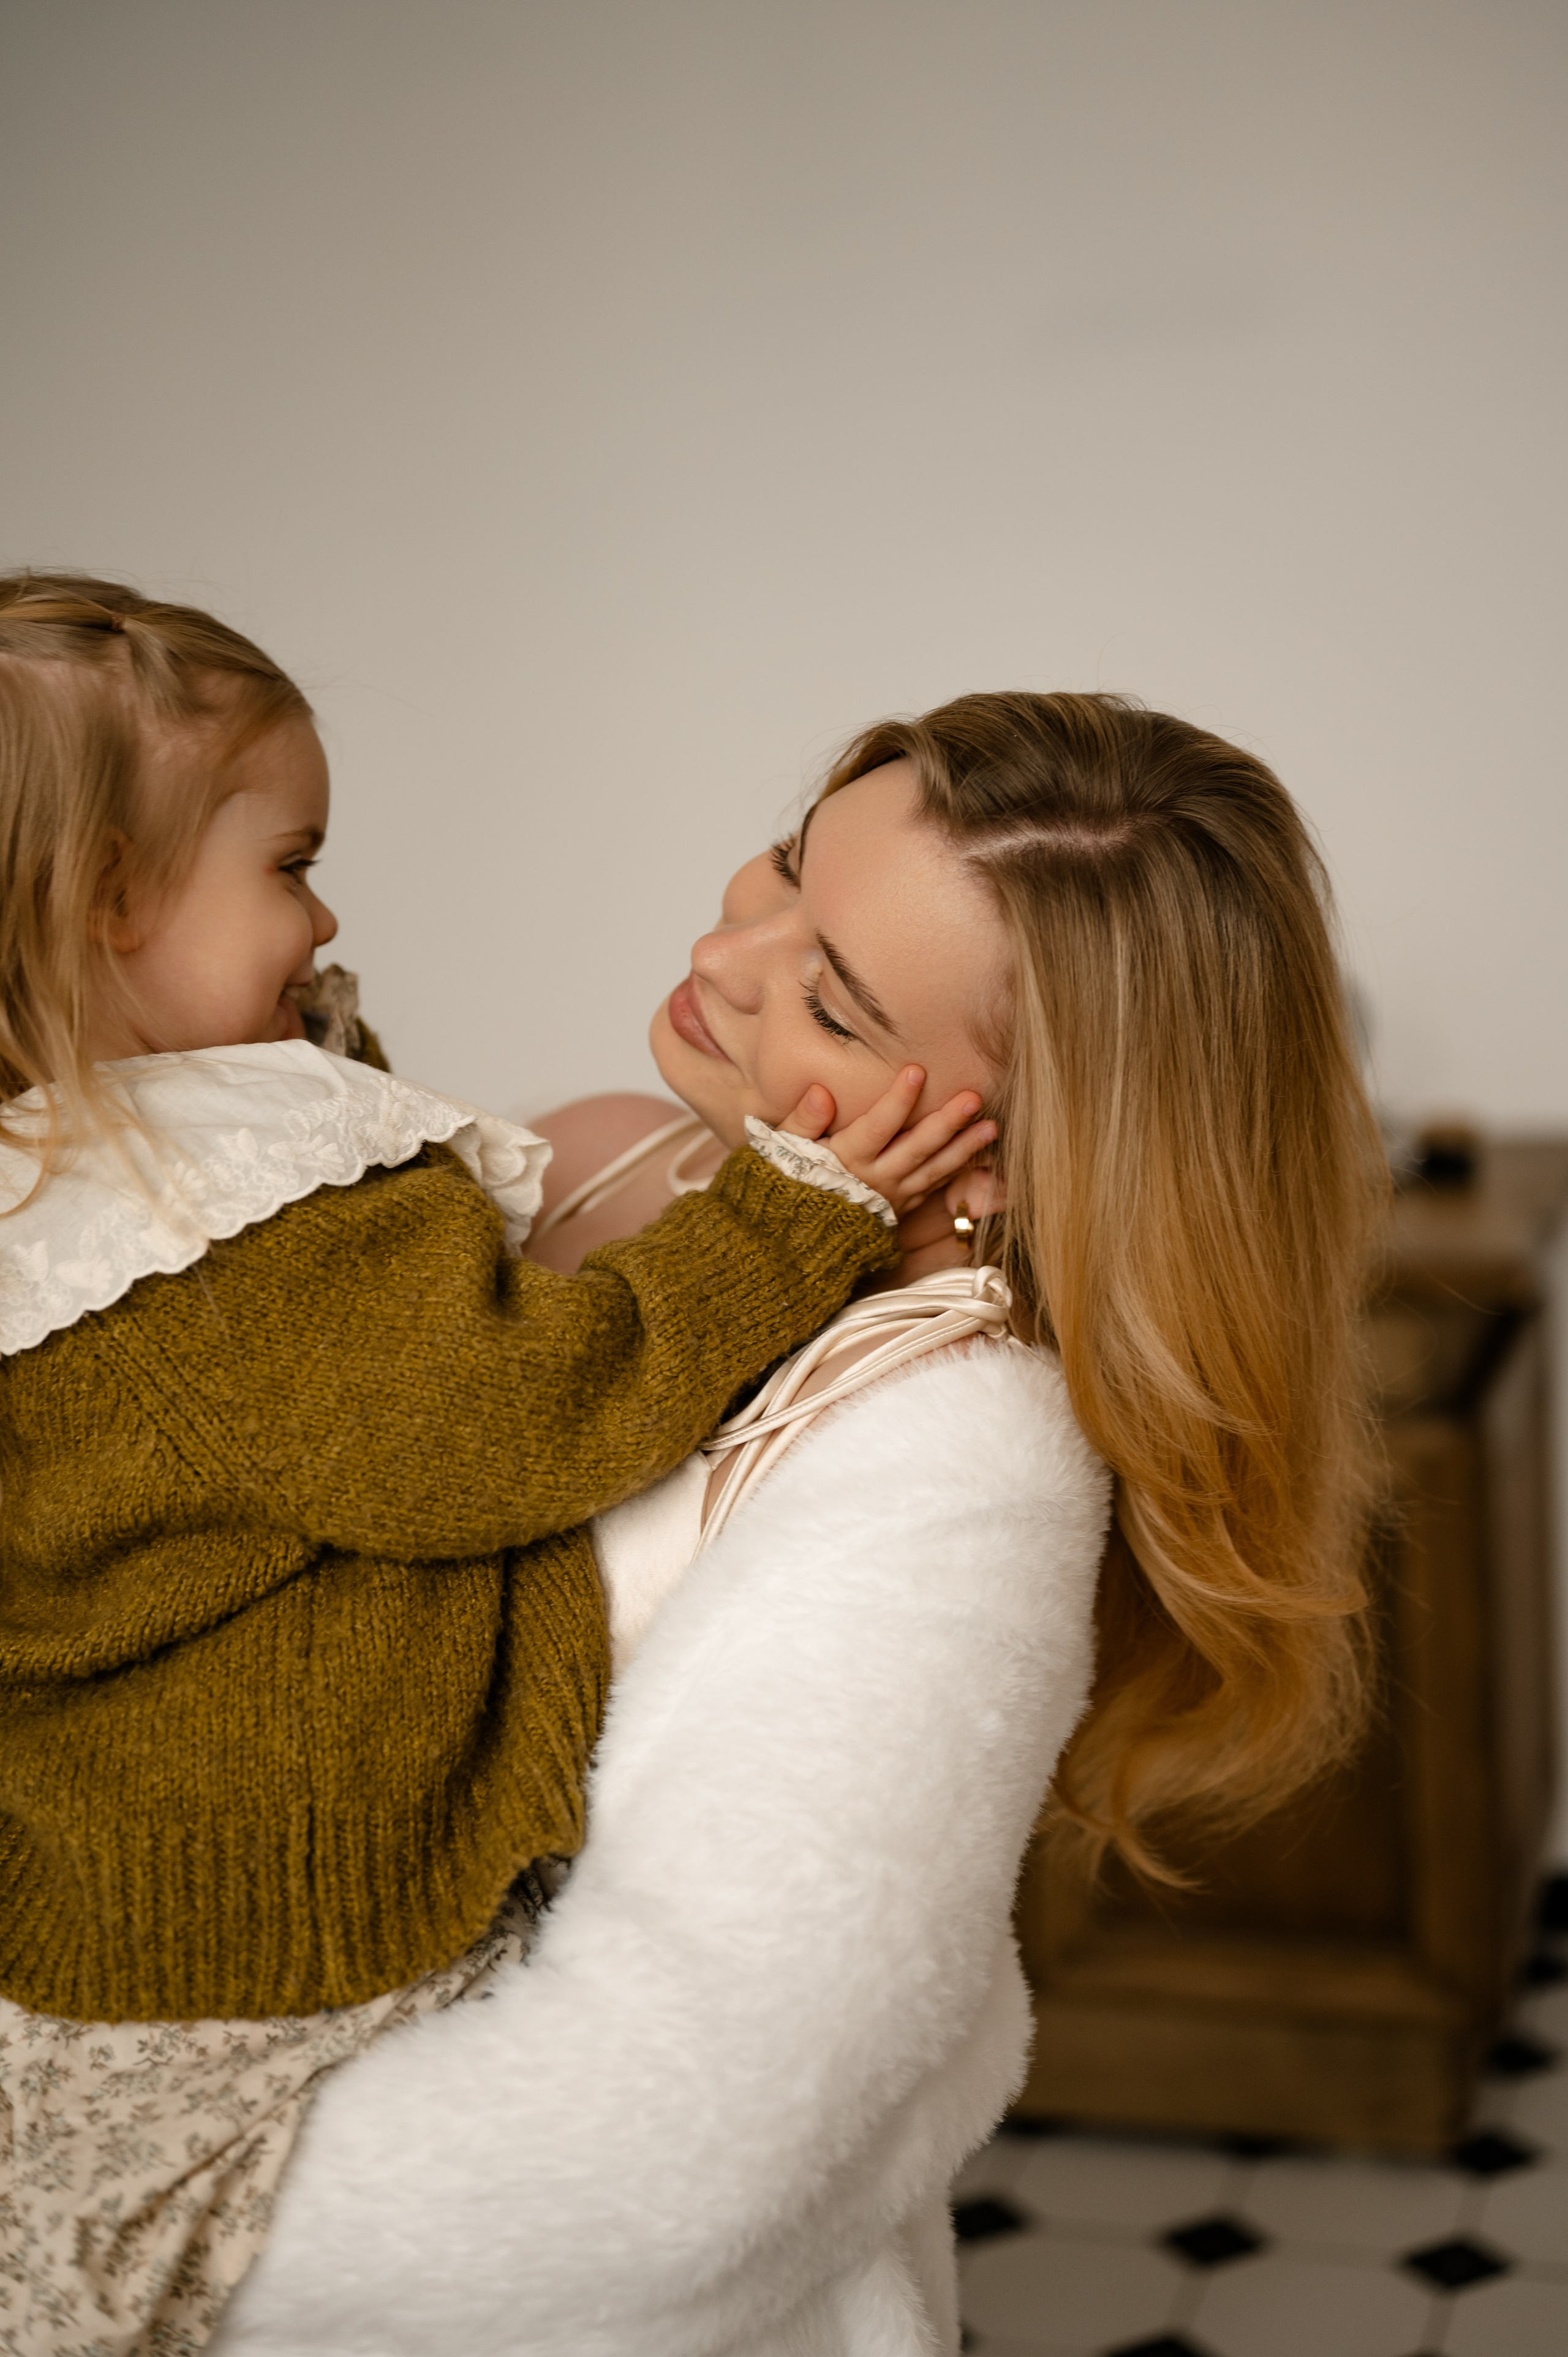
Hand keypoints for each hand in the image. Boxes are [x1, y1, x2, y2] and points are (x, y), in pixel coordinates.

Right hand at [780, 1067, 996, 1218]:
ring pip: (933, 1170)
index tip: (917, 1070)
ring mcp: (892, 1197)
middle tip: (974, 1097)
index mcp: (846, 1160)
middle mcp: (875, 1180)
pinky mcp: (901, 1209)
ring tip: (991, 1127)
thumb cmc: (786, 1182)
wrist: (793, 1238)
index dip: (897, 1100)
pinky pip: (933, 1189)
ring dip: (964, 1149)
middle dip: (947, 1122)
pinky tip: (977, 1156)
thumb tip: (821, 1092)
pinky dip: (955, 1172)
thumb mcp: (783, 1150)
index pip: (877, 1127)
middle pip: (916, 1148)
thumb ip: (802, 1121)